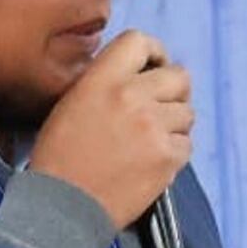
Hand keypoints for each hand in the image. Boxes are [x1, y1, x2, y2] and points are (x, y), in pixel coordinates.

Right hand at [28, 30, 193, 226]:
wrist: (62, 206)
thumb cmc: (59, 160)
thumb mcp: (70, 104)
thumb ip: (104, 83)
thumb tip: (138, 77)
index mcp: (102, 80)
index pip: (140, 41)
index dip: (153, 54)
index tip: (154, 68)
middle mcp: (131, 96)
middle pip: (178, 76)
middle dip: (174, 91)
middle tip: (162, 108)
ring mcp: (153, 127)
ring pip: (187, 113)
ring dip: (173, 125)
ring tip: (150, 142)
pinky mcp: (166, 157)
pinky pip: (186, 144)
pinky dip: (174, 153)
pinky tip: (151, 162)